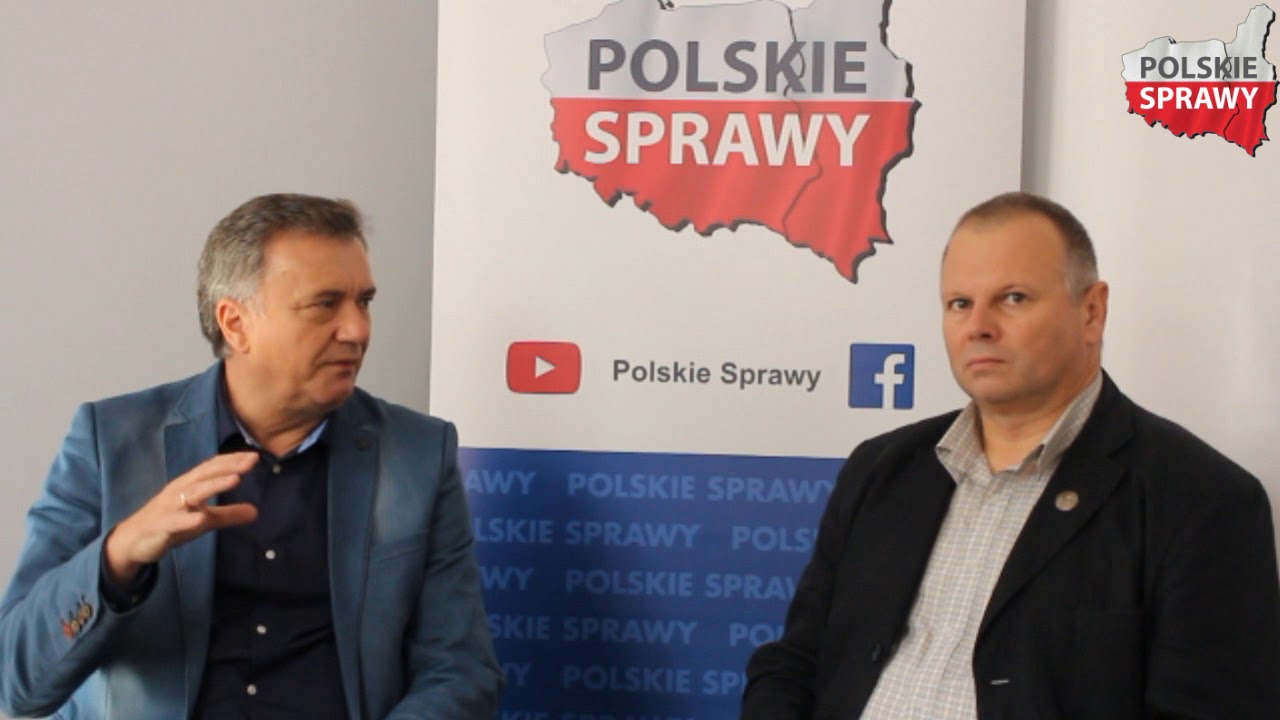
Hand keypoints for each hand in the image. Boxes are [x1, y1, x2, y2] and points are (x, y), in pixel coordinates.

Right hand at [104, 451, 258, 582]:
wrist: (133, 541)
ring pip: (192, 493)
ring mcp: (169, 507)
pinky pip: (174, 522)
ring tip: (235, 479)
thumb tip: (255, 512)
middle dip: (228, 466)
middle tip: (251, 461)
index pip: (212, 468)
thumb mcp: (204, 520)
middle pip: (206, 474)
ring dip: (214, 485)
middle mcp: (179, 491)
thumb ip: (228, 515)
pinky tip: (201, 519)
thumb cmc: (172, 523)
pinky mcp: (160, 526)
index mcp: (189, 485)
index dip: (232, 461)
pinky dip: (187, 519)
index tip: (255, 456)